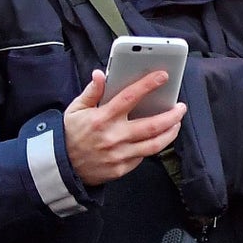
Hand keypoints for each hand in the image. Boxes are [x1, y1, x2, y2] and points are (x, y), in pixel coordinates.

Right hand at [62, 68, 185, 186]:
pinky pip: (144, 156)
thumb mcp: (75, 109)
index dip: (148, 85)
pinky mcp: (122, 168)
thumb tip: (100, 74)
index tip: (163, 76)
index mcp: (102, 118)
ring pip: (154, 144)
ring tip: (176, 123)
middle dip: (171, 115)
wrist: (62, 167)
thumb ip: (91, 92)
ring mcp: (119, 154)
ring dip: (170, 132)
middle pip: (151, 125)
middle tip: (181, 107)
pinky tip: (159, 137)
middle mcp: (113, 136)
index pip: (130, 97)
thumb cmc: (71, 134)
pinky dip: (153, 146)